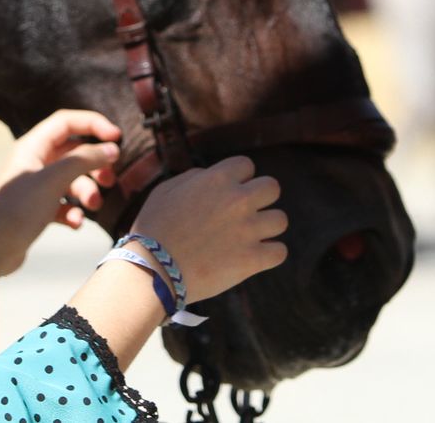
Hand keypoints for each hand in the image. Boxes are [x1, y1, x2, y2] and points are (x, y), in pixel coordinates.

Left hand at [0, 110, 121, 275]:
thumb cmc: (18, 210)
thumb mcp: (53, 180)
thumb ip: (84, 160)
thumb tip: (111, 149)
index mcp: (32, 146)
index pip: (66, 122)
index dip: (93, 125)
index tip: (117, 138)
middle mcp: (33, 162)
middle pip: (73, 152)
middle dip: (94, 165)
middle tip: (110, 179)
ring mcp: (35, 186)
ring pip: (71, 180)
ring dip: (87, 192)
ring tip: (93, 206)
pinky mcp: (37, 210)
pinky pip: (64, 204)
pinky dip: (73, 211)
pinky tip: (75, 223)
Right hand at [128, 156, 286, 304]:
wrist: (153, 269)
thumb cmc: (154, 228)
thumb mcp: (166, 190)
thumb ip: (194, 178)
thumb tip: (210, 176)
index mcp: (217, 178)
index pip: (246, 165)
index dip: (238, 178)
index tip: (229, 192)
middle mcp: (238, 200)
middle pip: (272, 187)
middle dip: (261, 197)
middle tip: (247, 212)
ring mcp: (248, 229)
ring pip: (280, 220)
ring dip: (267, 227)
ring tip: (251, 236)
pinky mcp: (253, 259)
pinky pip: (280, 251)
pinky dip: (270, 255)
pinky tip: (255, 257)